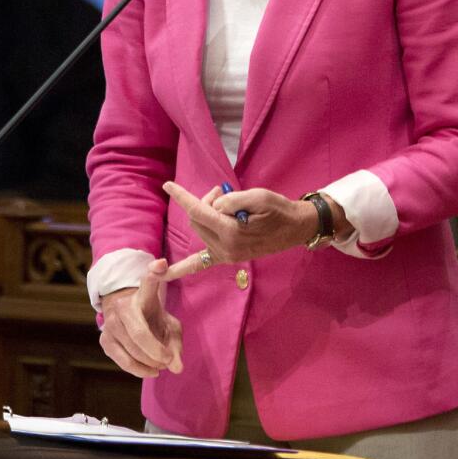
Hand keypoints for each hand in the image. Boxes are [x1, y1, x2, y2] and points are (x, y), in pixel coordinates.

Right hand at [98, 258, 182, 377]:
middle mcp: (123, 306)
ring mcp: (110, 323)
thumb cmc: (152, 316)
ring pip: (131, 350)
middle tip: (170, 360)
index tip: (161, 264)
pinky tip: (151, 370)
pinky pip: (122, 360)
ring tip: (163, 365)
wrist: (125, 311)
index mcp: (143, 293)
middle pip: (139, 334)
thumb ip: (176, 343)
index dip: (154, 272)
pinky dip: (138, 369)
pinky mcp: (104, 340)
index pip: (148, 282)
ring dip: (149, 363)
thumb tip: (177, 368)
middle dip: (157, 351)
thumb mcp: (168, 322)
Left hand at [162, 180, 323, 278]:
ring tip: (227, 207)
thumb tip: (213, 207)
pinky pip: (199, 264)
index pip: (199, 211)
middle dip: (205, 202)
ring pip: (199, 230)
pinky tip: (162, 273)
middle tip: (223, 193)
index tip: (168, 185)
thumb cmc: (279, 209)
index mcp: (231, 231)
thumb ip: (231, 200)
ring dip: (205, 215)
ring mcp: (225, 255)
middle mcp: (225, 247)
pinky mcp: (226, 258)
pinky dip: (180, 269)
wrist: (295, 228)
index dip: (182, 196)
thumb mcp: (258, 196)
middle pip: (197, 220)